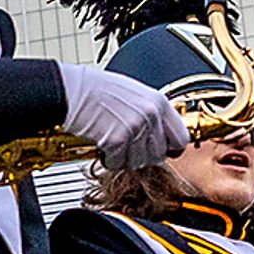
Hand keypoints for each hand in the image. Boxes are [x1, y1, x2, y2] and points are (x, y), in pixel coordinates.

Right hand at [56, 64, 191, 172]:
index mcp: (158, 102)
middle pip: (159, 155)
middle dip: (143, 155)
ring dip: (125, 158)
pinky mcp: (116, 141)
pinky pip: (118, 164)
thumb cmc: (97, 89)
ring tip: (113, 141)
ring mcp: (135, 128)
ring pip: (140, 162)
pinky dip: (108, 159)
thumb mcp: (135, 94)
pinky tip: (102, 144)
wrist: (72, 90)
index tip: (162, 151)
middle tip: (128, 146)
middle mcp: (150, 116)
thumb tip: (160, 134)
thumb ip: (151, 113)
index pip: (181, 139)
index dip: (170, 148)